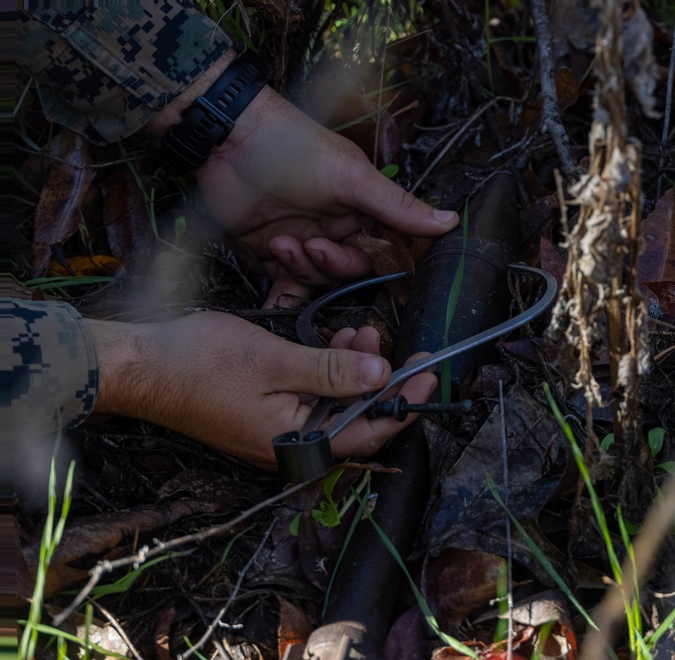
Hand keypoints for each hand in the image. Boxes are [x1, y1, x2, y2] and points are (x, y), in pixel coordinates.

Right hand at [87, 313, 436, 467]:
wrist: (139, 367)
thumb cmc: (201, 363)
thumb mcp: (276, 361)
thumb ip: (332, 371)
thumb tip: (383, 378)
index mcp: (298, 444)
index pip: (372, 430)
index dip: (407, 403)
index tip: (429, 371)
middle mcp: (292, 447)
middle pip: (357, 418)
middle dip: (379, 379)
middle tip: (388, 341)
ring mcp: (278, 433)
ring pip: (336, 405)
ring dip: (353, 370)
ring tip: (358, 333)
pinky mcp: (267, 415)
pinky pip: (312, 398)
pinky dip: (328, 372)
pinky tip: (334, 342)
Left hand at [146, 50, 458, 306]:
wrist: (227, 139)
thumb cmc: (294, 146)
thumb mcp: (352, 178)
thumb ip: (398, 208)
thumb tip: (451, 221)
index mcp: (363, 207)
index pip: (385, 247)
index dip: (380, 260)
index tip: (366, 258)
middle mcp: (336, 225)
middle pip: (351, 270)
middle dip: (332, 263)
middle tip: (313, 245)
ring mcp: (303, 239)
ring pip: (318, 279)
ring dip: (302, 267)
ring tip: (281, 242)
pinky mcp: (269, 251)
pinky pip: (284, 282)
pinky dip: (281, 286)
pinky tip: (273, 274)